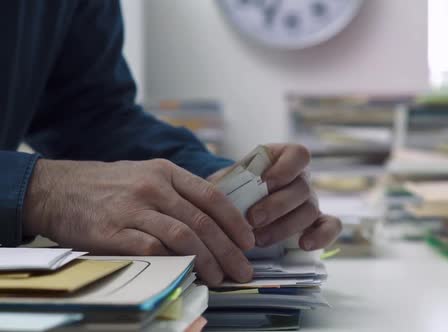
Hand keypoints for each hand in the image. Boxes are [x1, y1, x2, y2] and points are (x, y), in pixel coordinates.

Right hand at [23, 159, 254, 284]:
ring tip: (221, 277)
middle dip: (229, 249)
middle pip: (202, 221)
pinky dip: (174, 263)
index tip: (249, 241)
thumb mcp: (146, 174)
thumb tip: (215, 218)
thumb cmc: (108, 185)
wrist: (55, 189)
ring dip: (207, 260)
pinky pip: (152, 250)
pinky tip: (187, 274)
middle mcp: (153, 188)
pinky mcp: (113, 232)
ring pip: (183, 237)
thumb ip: (178, 192)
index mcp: (166, 172)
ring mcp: (133, 209)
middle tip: (243, 268)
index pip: (212, 197)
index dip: (235, 221)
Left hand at [221, 144, 340, 250]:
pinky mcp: (317, 223)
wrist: (236, 207)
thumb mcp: (226, 180)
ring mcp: (310, 201)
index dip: (285, 168)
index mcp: (283, 159)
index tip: (264, 182)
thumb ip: (224, 183)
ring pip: (310, 210)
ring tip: (259, 239)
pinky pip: (331, 226)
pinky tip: (304, 245)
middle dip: (276, 205)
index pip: (299, 155)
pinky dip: (322, 236)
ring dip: (285, 226)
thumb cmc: (232, 190)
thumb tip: (213, 194)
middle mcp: (301, 178)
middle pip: (301, 187)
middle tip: (252, 219)